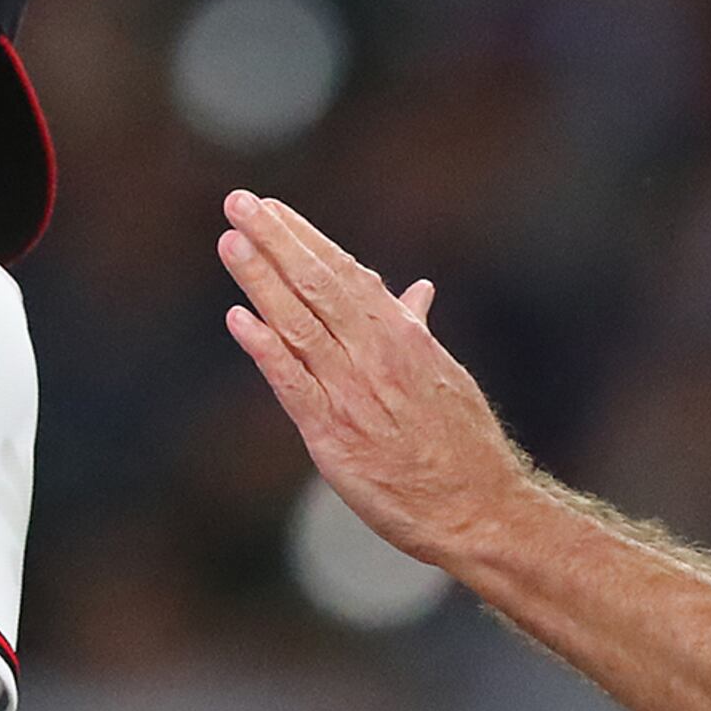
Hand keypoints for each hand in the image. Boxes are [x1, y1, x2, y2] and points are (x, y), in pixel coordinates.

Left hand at [217, 191, 521, 562]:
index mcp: (404, 337)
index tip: (272, 209)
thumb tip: (416, 292)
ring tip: (231, 243)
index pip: (346, 274)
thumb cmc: (464, 445)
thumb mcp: (445, 375)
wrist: (480, 507)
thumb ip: (417, 331)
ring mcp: (353, 393)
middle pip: (317, 286)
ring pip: (300, 325)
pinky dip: (266, 349)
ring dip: (262, 281)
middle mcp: (377, 355)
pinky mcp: (333, 436)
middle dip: (275, 242)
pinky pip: (293, 384)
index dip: (304, 239)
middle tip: (239, 202)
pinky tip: (239, 319)